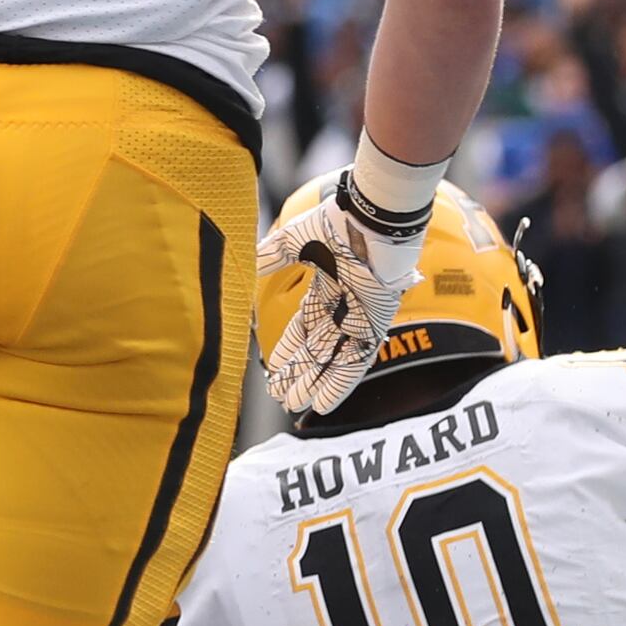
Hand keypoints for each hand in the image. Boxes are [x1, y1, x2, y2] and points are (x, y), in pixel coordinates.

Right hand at [256, 172, 429, 414]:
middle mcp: (344, 307)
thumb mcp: (294, 240)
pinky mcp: (376, 324)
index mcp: (326, 288)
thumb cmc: (337, 223)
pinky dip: (340, 383)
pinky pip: (358, 361)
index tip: (274, 370)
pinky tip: (323, 403)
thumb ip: (271, 256)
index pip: (304, 328)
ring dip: (315, 384)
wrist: (372, 219)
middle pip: (318, 349)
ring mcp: (361, 317)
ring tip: (295, 406)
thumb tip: (249, 266)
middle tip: (282, 397)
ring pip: (334, 360)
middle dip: (299, 373)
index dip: (289, 351)